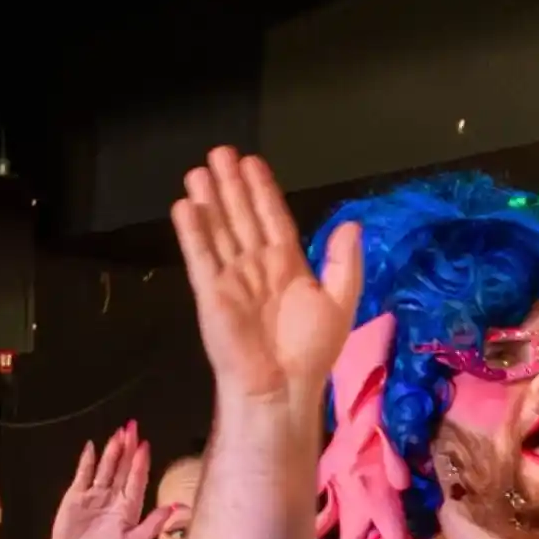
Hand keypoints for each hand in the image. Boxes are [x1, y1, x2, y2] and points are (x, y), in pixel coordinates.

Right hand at [44, 421, 174, 538]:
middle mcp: (114, 496)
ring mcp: (95, 494)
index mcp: (130, 507)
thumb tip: (174, 508)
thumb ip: (152, 525)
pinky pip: (83, 474)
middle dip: (128, 448)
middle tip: (133, 427)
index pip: (137, 479)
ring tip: (118, 434)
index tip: (145, 445)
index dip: (141, 463)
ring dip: (112, 451)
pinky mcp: (76, 495)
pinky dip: (87, 461)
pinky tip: (92, 447)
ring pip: (106, 468)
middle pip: (122, 468)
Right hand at [171, 147, 363, 410]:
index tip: (254, 163)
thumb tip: (352, 224)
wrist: (282, 387)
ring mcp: (232, 278)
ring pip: (219, 230)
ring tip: (199, 169)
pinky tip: (186, 205)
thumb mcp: (339, 302)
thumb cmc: (311, 351)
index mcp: (288, 267)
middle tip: (220, 151)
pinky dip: (193, 232)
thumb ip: (343, 263)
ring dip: (209, 200)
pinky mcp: (210, 291)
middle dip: (232, 185)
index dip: (263, 192)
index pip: (273, 220)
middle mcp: (257, 267)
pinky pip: (200, 256)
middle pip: (242, 217)